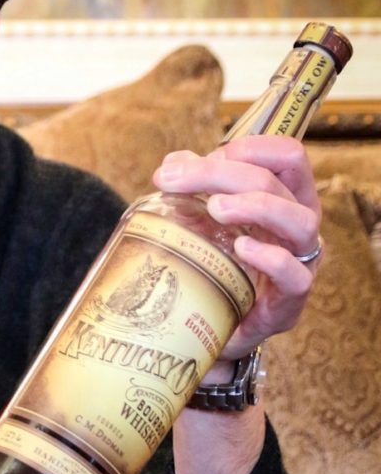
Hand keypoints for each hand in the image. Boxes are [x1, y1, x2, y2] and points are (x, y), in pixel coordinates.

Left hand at [152, 135, 320, 358]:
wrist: (219, 326)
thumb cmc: (221, 263)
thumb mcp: (207, 220)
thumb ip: (196, 189)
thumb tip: (174, 164)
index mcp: (285, 198)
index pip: (288, 155)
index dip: (248, 148)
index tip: (199, 159)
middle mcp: (299, 225)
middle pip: (276, 183)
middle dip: (221, 173)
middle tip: (173, 179)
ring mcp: (300, 263)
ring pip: (298, 222)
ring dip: (255, 207)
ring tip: (215, 208)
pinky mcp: (289, 302)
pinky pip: (295, 276)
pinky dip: (270, 258)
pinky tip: (241, 248)